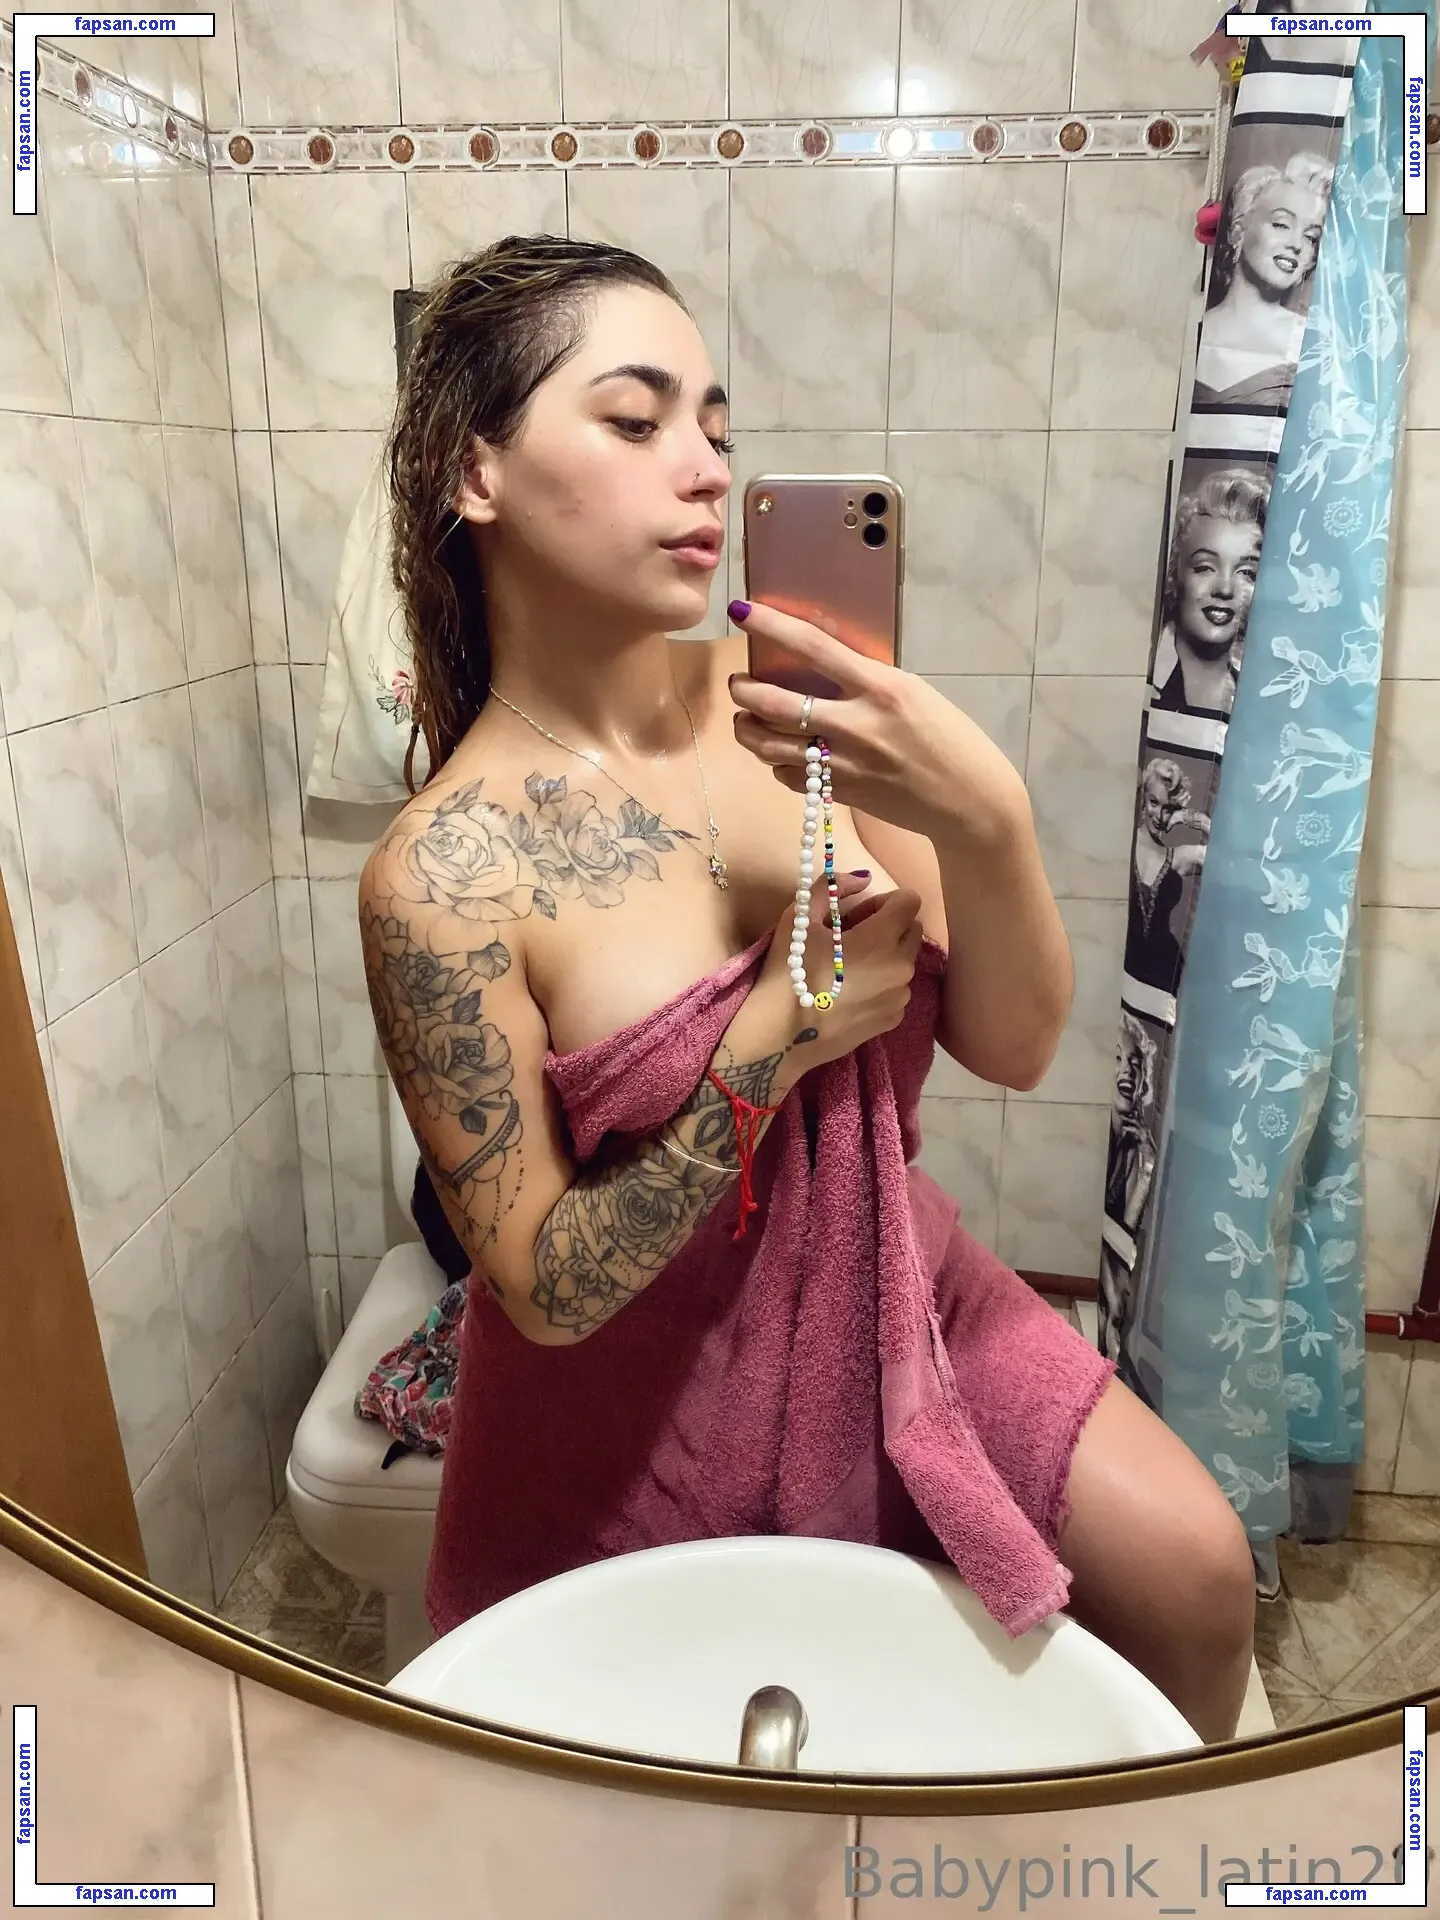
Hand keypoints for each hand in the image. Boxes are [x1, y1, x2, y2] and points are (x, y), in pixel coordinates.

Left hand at [726, 598, 1028, 847]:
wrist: (969, 800)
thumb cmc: (948, 738)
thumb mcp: (913, 693)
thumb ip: (866, 679)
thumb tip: (820, 661)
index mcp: (881, 687)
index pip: (814, 647)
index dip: (771, 626)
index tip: (741, 611)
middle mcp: (858, 724)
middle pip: (776, 703)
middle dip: (744, 690)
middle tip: (738, 684)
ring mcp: (846, 763)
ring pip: (771, 745)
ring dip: (747, 728)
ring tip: (745, 718)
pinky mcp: (841, 793)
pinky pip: (789, 776)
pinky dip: (776, 762)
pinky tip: (780, 752)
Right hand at [753, 869, 923, 1073]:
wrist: (781, 1036)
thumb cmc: (789, 972)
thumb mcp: (800, 918)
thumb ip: (832, 887)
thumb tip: (861, 879)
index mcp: (882, 939)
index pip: (910, 901)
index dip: (883, 901)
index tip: (857, 915)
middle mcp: (901, 967)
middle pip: (911, 930)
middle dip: (888, 926)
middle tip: (850, 939)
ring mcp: (900, 997)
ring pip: (905, 961)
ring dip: (885, 956)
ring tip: (847, 969)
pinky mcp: (893, 1019)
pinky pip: (897, 989)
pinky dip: (881, 984)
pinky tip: (849, 994)